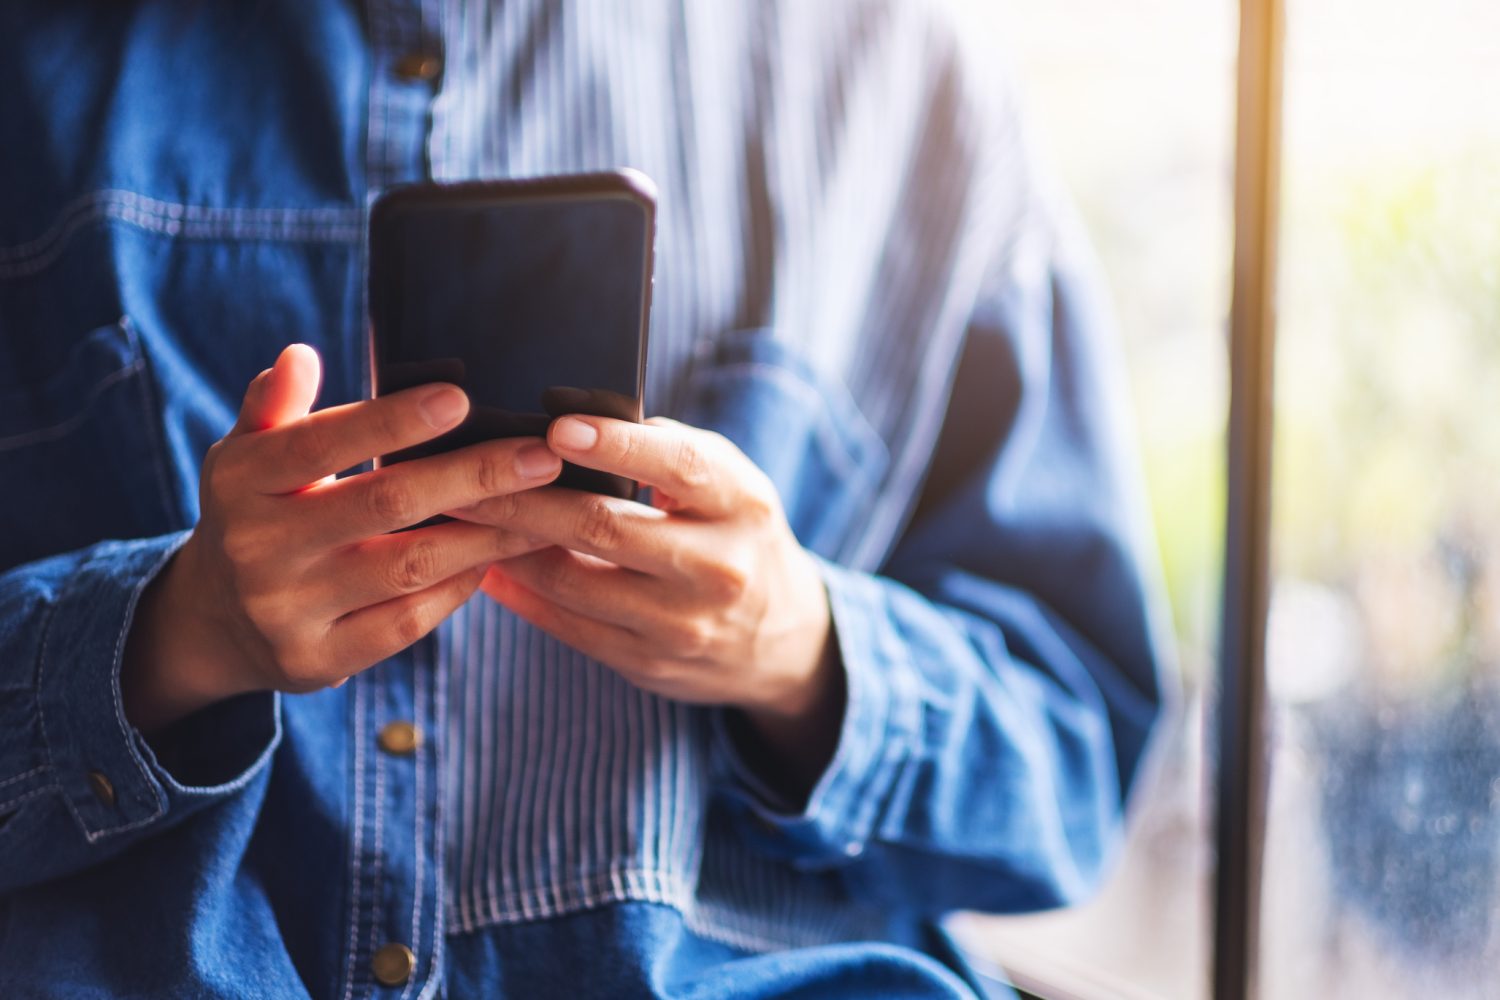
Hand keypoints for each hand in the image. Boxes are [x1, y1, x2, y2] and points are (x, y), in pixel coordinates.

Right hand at [122, 344, 561, 732]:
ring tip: (545, 508)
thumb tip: (301, 356)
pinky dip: (458, 588)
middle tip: (542, 457)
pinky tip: (496, 558)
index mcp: (240, 480)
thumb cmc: (256, 511)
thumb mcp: (247, 454)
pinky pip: (406, 623)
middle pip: (384, 504)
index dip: (391, 421)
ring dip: (487, 536)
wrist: (214, 621)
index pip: (318, 443)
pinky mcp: (317, 662)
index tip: (460, 398)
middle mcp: (257, 547)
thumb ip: (274, 405)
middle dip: (473, 476)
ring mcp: (286, 611)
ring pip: (408, 567)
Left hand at [456, 415, 843, 792]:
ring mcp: (684, 624)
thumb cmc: (735, 533)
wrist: (782, 639)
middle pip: (604, 527)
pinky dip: (522, 594)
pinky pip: (570, 627)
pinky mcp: (651, 664)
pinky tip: (488, 567)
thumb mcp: (728, 485)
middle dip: (523, 500)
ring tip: (461, 516)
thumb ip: (665, 454)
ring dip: (508, 548)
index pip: (678, 466)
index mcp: (741, 502)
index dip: (616, 445)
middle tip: (462, 475)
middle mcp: (719, 566)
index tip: (556, 428)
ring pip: (574, 583)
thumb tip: (568, 425)